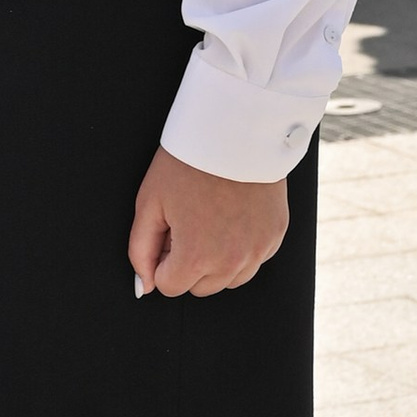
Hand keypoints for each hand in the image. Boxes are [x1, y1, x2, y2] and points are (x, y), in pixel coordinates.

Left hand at [128, 147, 290, 297]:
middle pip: (200, 287)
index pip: (170, 286)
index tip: (169, 230)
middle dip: (189, 262)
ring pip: (229, 279)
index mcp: (196, 257)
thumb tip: (146, 286)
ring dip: (216, 261)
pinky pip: (253, 260)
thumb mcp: (151, 204)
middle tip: (189, 221)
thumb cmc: (187, 164)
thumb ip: (141, 251)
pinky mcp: (276, 236)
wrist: (234, 130)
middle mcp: (231, 262)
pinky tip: (233, 216)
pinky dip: (241, 248)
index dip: (163, 258)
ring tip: (211, 219)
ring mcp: (258, 250)